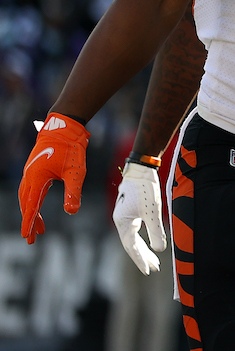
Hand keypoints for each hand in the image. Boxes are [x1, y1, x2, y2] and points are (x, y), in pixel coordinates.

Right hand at [18, 113, 89, 243]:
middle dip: (29, 222)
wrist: (64, 128)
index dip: (29, 223)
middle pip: (26, 205)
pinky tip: (38, 206)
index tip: (27, 237)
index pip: (31, 207)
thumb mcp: (75, 172)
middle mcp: (29, 177)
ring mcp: (30, 173)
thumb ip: (73, 192)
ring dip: (31, 213)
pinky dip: (32, 202)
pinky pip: (30, 190)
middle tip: (33, 238)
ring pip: (27, 198)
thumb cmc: (70, 149)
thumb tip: (71, 212)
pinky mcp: (34, 170)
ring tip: (39, 227)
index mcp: (37, 179)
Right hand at [113, 162, 166, 273]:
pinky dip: (143, 239)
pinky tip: (149, 243)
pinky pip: (135, 231)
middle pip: (132, 245)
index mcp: (123, 223)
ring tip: (155, 260)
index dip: (140, 260)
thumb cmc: (146, 188)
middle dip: (143, 257)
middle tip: (154, 268)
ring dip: (144, 249)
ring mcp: (124, 216)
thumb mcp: (153, 211)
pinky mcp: (130, 211)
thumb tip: (159, 250)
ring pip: (133, 238)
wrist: (140, 169)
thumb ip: (156, 231)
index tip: (148, 271)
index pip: (131, 248)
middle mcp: (121, 221)